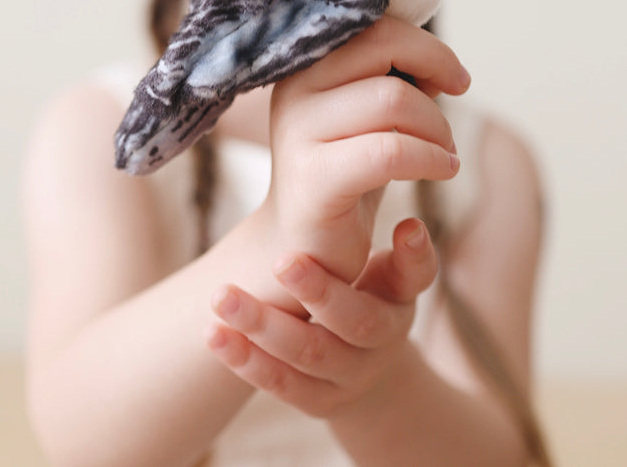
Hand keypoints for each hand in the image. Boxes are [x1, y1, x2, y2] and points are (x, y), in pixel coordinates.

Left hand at [205, 217, 436, 417]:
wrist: (364, 364)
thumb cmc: (371, 295)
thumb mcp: (391, 271)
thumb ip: (398, 248)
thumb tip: (412, 226)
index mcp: (401, 300)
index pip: (409, 279)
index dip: (408, 255)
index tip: (404, 223)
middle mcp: (383, 345)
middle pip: (354, 321)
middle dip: (317, 291)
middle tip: (282, 261)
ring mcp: (350, 378)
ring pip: (308, 354)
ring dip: (262, 325)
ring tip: (223, 295)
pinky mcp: (318, 402)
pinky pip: (281, 384)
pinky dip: (245, 359)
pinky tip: (213, 333)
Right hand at [262, 17, 468, 282]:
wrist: (305, 244)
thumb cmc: (346, 170)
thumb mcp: (364, 113)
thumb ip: (386, 75)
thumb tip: (436, 58)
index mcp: (304, 65)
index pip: (372, 25)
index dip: (423, 45)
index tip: (452, 76)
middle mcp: (293, 89)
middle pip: (382, 48)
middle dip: (434, 70)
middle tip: (453, 105)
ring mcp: (298, 132)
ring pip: (393, 100)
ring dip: (437, 125)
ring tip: (445, 151)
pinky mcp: (313, 178)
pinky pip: (390, 152)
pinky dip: (431, 158)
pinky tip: (443, 168)